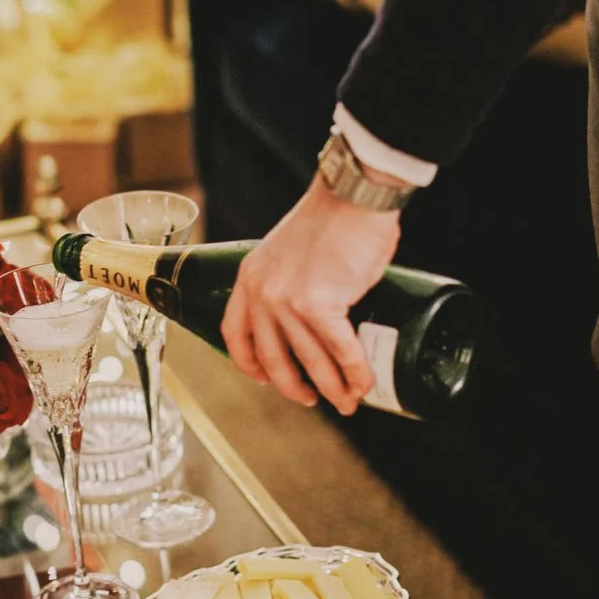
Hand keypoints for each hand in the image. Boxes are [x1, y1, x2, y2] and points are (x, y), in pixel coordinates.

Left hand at [221, 172, 400, 413]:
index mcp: (250, 278)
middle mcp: (262, 293)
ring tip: (346, 401)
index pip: (235, 333)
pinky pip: (339, 351)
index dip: (249, 363)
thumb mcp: (285, 250)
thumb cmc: (330, 217)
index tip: (264, 378)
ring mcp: (289, 301)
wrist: (351, 197)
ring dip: (331, 388)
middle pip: (272, 358)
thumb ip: (287, 281)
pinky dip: (354, 372)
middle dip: (293, 386)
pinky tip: (362, 383)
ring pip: (310, 361)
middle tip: (310, 398)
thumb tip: (312, 316)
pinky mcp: (321, 304)